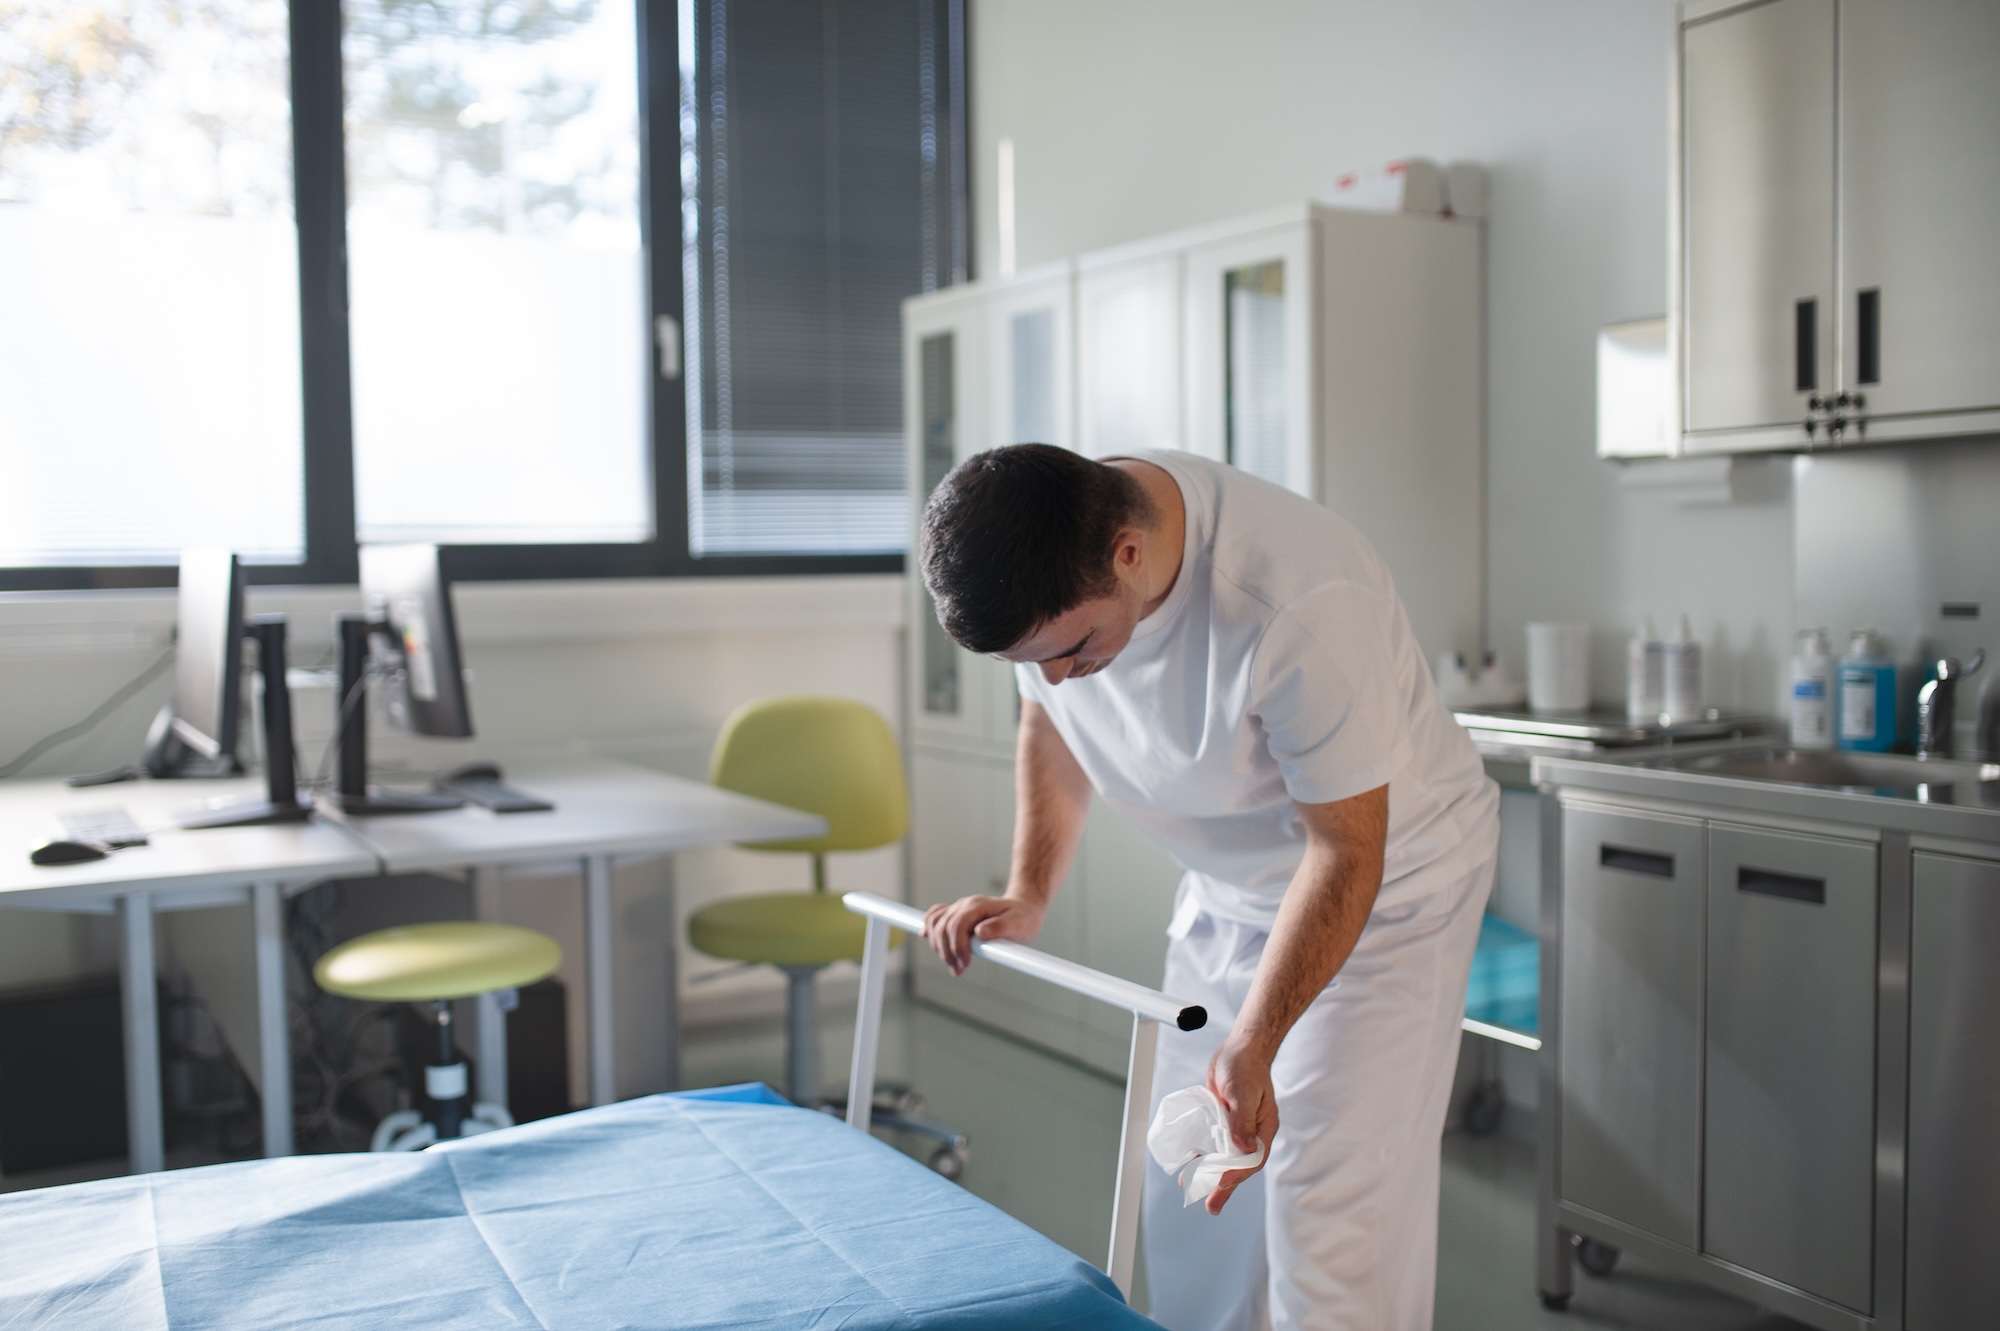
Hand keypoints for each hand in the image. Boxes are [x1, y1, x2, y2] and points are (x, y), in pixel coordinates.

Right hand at [922, 895, 1044, 974]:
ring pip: (936, 924)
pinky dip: (929, 927)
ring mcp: (959, 908)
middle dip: (947, 952)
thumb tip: (980, 932)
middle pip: (943, 927)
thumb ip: (1000, 927)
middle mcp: (965, 905)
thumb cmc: (1023, 918)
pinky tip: (927, 937)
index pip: (957, 925)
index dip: (958, 947)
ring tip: (952, 964)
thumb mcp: (1019, 923)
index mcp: (978, 906)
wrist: (1024, 910)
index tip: (965, 965)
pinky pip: (935, 916)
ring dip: (938, 946)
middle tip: (958, 970)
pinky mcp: (957, 914)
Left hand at [1204, 1037, 1278, 1215]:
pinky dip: (1204, 1156)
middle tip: (1211, 1207)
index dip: (1236, 1174)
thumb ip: (1242, 1119)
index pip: (1252, 1159)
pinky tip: (1191, 1165)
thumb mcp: (1243, 1091)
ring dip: (1211, 1175)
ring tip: (1195, 1192)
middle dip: (1224, 1186)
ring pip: (1225, 1158)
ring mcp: (1238, 1129)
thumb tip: (1243, 1146)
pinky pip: (1215, 1144)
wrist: (1239, 1049)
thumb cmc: (1244, 1066)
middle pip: (1239, 1165)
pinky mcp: (1224, 1123)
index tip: (1220, 1184)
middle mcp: (1252, 1132)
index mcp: (1264, 1128)